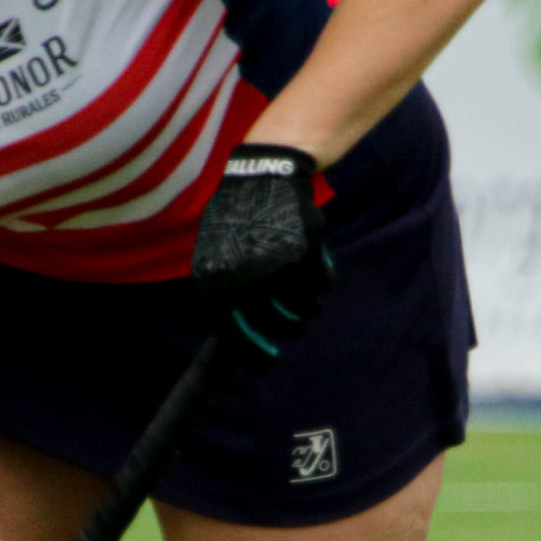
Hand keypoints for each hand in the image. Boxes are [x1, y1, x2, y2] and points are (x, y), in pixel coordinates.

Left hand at [191, 143, 334, 361]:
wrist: (264, 178)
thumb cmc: (239, 222)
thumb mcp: (217, 257)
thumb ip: (225, 295)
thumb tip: (235, 342)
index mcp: (217, 280)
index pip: (232, 332)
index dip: (253, 352)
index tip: (270, 361)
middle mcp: (245, 275)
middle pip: (274, 324)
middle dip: (290, 330)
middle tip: (298, 328)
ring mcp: (276, 262)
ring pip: (304, 307)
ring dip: (309, 306)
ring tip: (307, 295)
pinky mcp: (306, 249)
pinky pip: (321, 284)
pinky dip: (323, 282)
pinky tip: (319, 273)